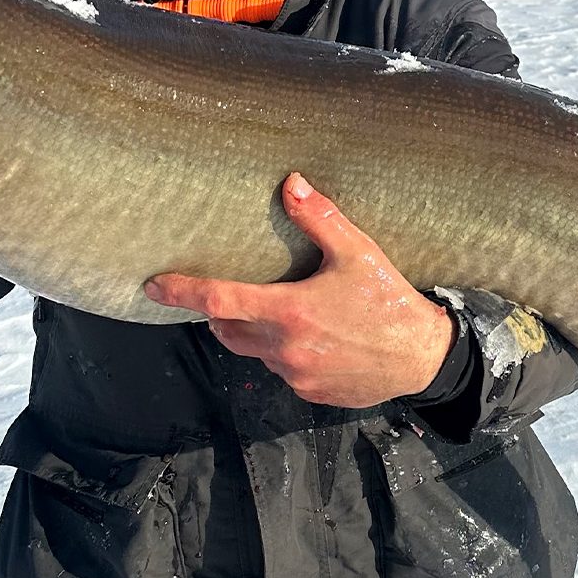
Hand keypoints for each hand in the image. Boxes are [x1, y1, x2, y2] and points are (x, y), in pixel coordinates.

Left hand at [145, 173, 453, 407]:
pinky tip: (316, 339)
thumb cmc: (390, 301)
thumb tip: (291, 183)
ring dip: (259, 334)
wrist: (423, 357)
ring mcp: (295, 376)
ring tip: (289, 313)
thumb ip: (319, 219)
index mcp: (288, 311)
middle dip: (223, 314)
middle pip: (228, 331)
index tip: (154, 286)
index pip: (219, 301)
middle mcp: (284, 349)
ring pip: (256, 353)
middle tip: (236, 294)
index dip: (183, 292)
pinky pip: (283, 372)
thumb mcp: (358, 252)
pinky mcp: (310, 394)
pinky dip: (287, 355)